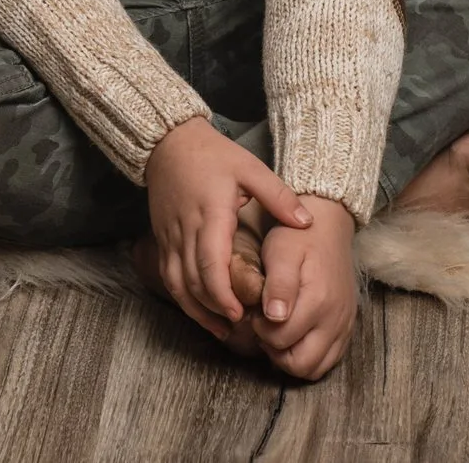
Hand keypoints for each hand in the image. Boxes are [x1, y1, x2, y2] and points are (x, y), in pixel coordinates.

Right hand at [143, 118, 310, 339]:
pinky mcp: (162, 237)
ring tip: (220, 328)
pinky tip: (199, 309)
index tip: (240, 313)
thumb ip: (278, 197)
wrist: (168, 141)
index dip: (223, 294)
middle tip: (239, 327)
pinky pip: (168, 274)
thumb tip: (306, 223)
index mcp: (211, 214)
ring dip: (196, 309)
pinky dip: (182, 296)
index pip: (211, 263)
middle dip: (214, 309)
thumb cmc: (212, 154)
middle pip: (194, 281)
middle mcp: (186, 229)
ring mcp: (170, 235)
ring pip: (177, 283)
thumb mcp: (250, 168)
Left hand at [254, 195, 359, 379]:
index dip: (260, 331)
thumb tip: (276, 318)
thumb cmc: (298, 238)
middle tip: (264, 327)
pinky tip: (295, 334)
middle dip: (276, 352)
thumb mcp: (280, 253)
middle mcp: (335, 319)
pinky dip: (310, 355)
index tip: (255, 312)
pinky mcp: (347, 327)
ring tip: (278, 331)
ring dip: (292, 357)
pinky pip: (330, 359)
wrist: (328, 226)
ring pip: (316, 368)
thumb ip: (279, 286)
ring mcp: (344, 325)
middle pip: (301, 365)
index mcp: (318, 301)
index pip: (281, 340)